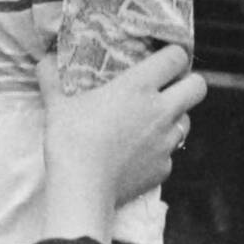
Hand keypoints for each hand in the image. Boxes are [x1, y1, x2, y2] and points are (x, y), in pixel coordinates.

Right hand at [35, 45, 206, 243]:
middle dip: (188, 83)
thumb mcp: (57, 103)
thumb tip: (44, 60)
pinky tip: (136, 154)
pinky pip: (170, 154)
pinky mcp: (164, 169)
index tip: (161, 59)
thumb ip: (52, 78)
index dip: (172, 54)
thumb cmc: (70, 138)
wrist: (83, 188)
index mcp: (139, 85)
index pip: (176, 57)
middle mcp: (161, 110)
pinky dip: (158, 152)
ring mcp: (166, 142)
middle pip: (199, 86)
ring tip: (149, 122)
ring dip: (174, 118)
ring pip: (187, 121)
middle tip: (167, 87)